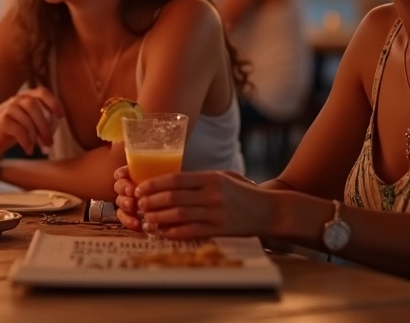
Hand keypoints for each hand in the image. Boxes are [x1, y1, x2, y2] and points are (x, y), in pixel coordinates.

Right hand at [0, 87, 63, 155]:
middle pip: (35, 107)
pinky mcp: (2, 121)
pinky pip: (19, 130)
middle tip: (50, 142)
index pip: (41, 92)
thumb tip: (57, 123)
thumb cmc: (9, 130)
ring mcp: (7, 109)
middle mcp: (15, 100)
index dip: (53, 102)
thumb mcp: (25, 120)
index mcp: (23, 97)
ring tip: (41, 149)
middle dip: (45, 126)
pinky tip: (28, 150)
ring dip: (37, 136)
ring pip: (28, 120)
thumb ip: (39, 117)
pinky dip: (27, 142)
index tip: (61, 116)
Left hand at [114, 169, 269, 238]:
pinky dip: (174, 232)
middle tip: (139, 204)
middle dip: (152, 201)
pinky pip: (191, 231)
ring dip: (159, 217)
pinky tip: (163, 232)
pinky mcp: (220, 229)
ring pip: (179, 215)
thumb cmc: (244, 191)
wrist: (271, 211)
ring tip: (147, 218)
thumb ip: (200, 178)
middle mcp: (212, 194)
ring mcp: (216, 213)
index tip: (140, 188)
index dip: (154, 184)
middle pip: (173, 197)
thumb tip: (171, 180)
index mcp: (211, 178)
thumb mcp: (224, 176)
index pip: (175, 179)